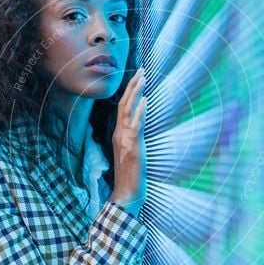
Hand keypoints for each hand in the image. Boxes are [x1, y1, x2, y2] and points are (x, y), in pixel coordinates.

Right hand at [110, 67, 146, 217]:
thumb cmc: (129, 177)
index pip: (122, 108)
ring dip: (136, 92)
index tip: (137, 78)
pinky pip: (135, 125)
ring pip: (128, 110)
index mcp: (118, 135)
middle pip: (123, 104)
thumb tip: (137, 131)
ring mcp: (125, 139)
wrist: (125, 194)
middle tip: (141, 70)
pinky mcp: (132, 146)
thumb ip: (132, 141)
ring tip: (143, 77)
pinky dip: (140, 111)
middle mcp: (119, 134)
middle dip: (132, 86)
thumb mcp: (130, 154)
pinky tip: (145, 100)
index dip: (129, 92)